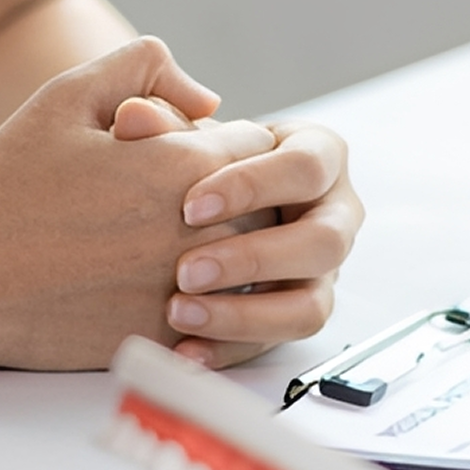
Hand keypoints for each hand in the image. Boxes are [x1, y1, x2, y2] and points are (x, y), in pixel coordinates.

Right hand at [0, 38, 278, 368]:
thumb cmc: (5, 186)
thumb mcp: (67, 96)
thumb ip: (145, 67)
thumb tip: (206, 96)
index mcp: (184, 167)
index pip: (256, 146)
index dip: (221, 143)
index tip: (185, 151)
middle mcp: (198, 232)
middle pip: (264, 205)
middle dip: (232, 195)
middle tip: (179, 197)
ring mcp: (186, 292)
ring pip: (249, 265)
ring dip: (226, 250)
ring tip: (168, 241)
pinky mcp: (166, 338)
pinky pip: (221, 318)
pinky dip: (205, 301)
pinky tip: (158, 285)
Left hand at [135, 117, 362, 367]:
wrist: (207, 199)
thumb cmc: (205, 155)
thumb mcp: (188, 131)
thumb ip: (162, 122)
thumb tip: (133, 119)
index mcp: (322, 155)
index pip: (306, 168)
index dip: (251, 186)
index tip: (189, 207)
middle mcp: (336, 214)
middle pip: (323, 242)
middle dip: (253, 259)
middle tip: (185, 270)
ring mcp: (324, 271)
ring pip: (311, 306)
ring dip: (246, 315)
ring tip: (180, 313)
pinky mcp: (300, 313)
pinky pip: (277, 343)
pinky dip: (228, 349)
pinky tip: (182, 350)